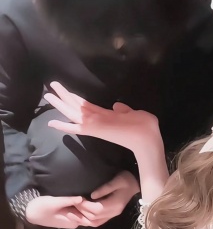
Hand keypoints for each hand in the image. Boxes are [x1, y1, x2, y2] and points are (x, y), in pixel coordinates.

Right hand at [25, 195, 91, 228]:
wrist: (31, 211)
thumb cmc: (42, 207)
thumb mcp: (54, 202)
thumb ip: (68, 200)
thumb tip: (82, 198)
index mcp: (73, 221)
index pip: (90, 217)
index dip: (94, 208)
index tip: (93, 197)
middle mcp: (75, 221)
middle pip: (91, 215)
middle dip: (94, 205)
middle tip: (95, 193)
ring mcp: (74, 218)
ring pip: (87, 212)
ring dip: (89, 204)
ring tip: (92, 192)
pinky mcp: (71, 214)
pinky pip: (82, 210)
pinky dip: (85, 204)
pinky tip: (87, 195)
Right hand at [44, 82, 162, 156]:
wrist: (148, 138)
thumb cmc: (145, 126)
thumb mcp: (134, 113)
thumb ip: (124, 110)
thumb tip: (116, 104)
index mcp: (107, 116)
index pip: (88, 106)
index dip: (77, 100)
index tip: (67, 93)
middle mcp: (98, 120)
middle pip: (77, 107)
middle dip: (64, 98)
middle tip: (50, 90)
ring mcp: (95, 124)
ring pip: (74, 112)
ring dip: (60, 104)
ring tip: (47, 96)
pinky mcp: (95, 129)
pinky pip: (77, 126)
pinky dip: (64, 125)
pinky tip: (51, 122)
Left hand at [75, 171, 139, 226]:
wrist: (137, 183)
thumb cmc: (128, 179)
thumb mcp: (118, 179)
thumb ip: (105, 187)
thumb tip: (92, 195)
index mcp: (115, 204)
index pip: (96, 209)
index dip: (85, 206)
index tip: (77, 199)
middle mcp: (113, 212)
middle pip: (94, 217)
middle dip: (81, 211)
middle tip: (73, 203)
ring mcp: (112, 214)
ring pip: (95, 222)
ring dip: (83, 218)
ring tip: (75, 211)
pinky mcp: (111, 214)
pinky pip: (98, 222)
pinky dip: (89, 220)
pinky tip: (83, 215)